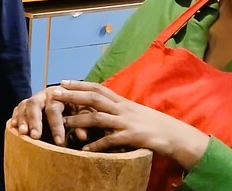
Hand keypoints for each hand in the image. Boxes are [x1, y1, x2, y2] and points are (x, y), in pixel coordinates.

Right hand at [9, 85, 87, 145]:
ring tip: (23, 133)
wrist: (72, 100)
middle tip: (35, 136)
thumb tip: (82, 136)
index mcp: (59, 94)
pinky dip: (15, 117)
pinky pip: (17, 109)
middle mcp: (43, 95)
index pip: (54, 109)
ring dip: (22, 120)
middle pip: (34, 104)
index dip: (56, 126)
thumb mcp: (84, 114)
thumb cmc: (79, 109)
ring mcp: (32, 99)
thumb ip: (83, 123)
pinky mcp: (25, 105)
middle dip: (34, 121)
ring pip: (23, 106)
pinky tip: (13, 126)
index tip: (59, 143)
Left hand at [53, 80, 209, 169]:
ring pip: (98, 118)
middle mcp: (123, 109)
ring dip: (79, 120)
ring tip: (63, 123)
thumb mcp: (134, 112)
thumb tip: (99, 108)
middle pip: (94, 99)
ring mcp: (127, 122)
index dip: (80, 84)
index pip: (98, 88)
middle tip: (54, 95)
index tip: (63, 81)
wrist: (176, 135)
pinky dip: (96, 145)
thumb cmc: (154, 124)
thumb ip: (117, 109)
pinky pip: (110, 141)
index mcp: (123, 101)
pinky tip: (84, 149)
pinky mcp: (132, 137)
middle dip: (73, 96)